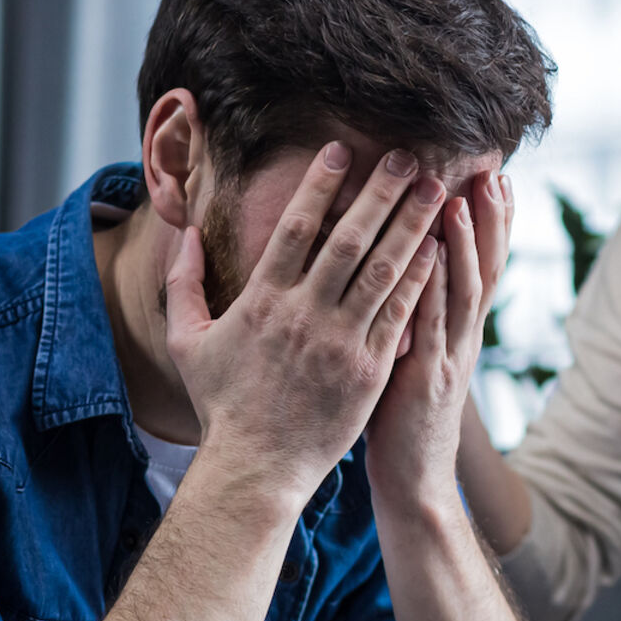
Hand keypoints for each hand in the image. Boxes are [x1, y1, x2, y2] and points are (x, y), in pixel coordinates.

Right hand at [165, 143, 446, 499]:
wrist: (256, 469)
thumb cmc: (221, 407)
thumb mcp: (186, 343)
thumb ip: (182, 285)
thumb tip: (184, 235)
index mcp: (262, 302)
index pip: (295, 229)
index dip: (319, 186)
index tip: (340, 151)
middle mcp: (304, 315)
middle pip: (348, 239)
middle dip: (379, 192)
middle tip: (404, 155)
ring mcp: (341, 342)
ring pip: (383, 270)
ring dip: (411, 224)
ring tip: (432, 189)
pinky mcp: (370, 370)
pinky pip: (400, 314)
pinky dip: (420, 277)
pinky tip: (438, 247)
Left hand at [364, 170, 512, 509]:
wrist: (415, 483)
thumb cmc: (404, 421)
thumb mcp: (415, 358)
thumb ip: (416, 318)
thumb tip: (405, 274)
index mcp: (459, 332)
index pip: (483, 266)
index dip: (492, 223)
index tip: (496, 178)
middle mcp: (463, 339)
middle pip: (485, 269)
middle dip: (490, 220)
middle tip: (494, 172)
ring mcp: (448, 357)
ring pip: (462, 291)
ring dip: (463, 244)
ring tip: (459, 198)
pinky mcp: (425, 377)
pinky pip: (430, 323)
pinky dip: (432, 287)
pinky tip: (428, 255)